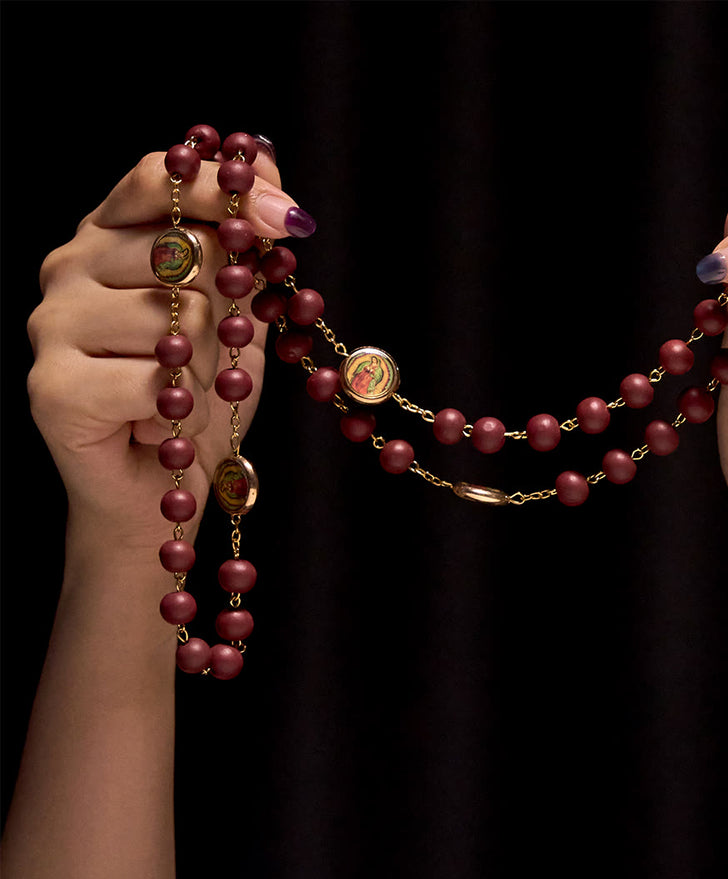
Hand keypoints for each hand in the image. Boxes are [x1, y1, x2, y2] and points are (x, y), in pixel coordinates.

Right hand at [27, 142, 303, 551]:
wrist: (162, 487)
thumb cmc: (196, 395)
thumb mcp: (235, 313)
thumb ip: (242, 241)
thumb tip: (262, 155)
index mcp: (110, 237)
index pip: (161, 176)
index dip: (229, 191)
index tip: (291, 220)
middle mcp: (69, 267)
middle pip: (181, 250)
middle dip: (226, 316)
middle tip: (210, 360)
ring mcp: (51, 324)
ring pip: (175, 319)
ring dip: (207, 374)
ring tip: (182, 397)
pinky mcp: (51, 386)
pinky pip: (154, 381)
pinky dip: (181, 413)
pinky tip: (161, 426)